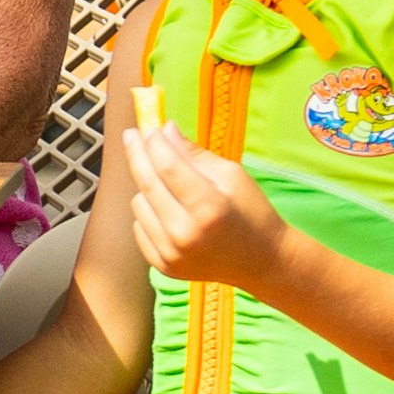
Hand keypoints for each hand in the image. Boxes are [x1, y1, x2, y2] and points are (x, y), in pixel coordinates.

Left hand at [118, 108, 290, 295]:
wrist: (261, 260)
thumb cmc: (251, 213)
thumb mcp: (232, 175)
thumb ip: (194, 154)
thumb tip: (164, 130)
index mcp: (208, 208)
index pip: (168, 166)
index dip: (155, 142)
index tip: (149, 127)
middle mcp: (185, 234)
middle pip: (147, 183)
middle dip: (138, 154)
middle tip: (131, 135)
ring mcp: (172, 254)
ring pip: (139, 204)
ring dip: (148, 187)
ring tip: (170, 185)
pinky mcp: (164, 266)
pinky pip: (140, 227)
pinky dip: (149, 214)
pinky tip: (168, 210)